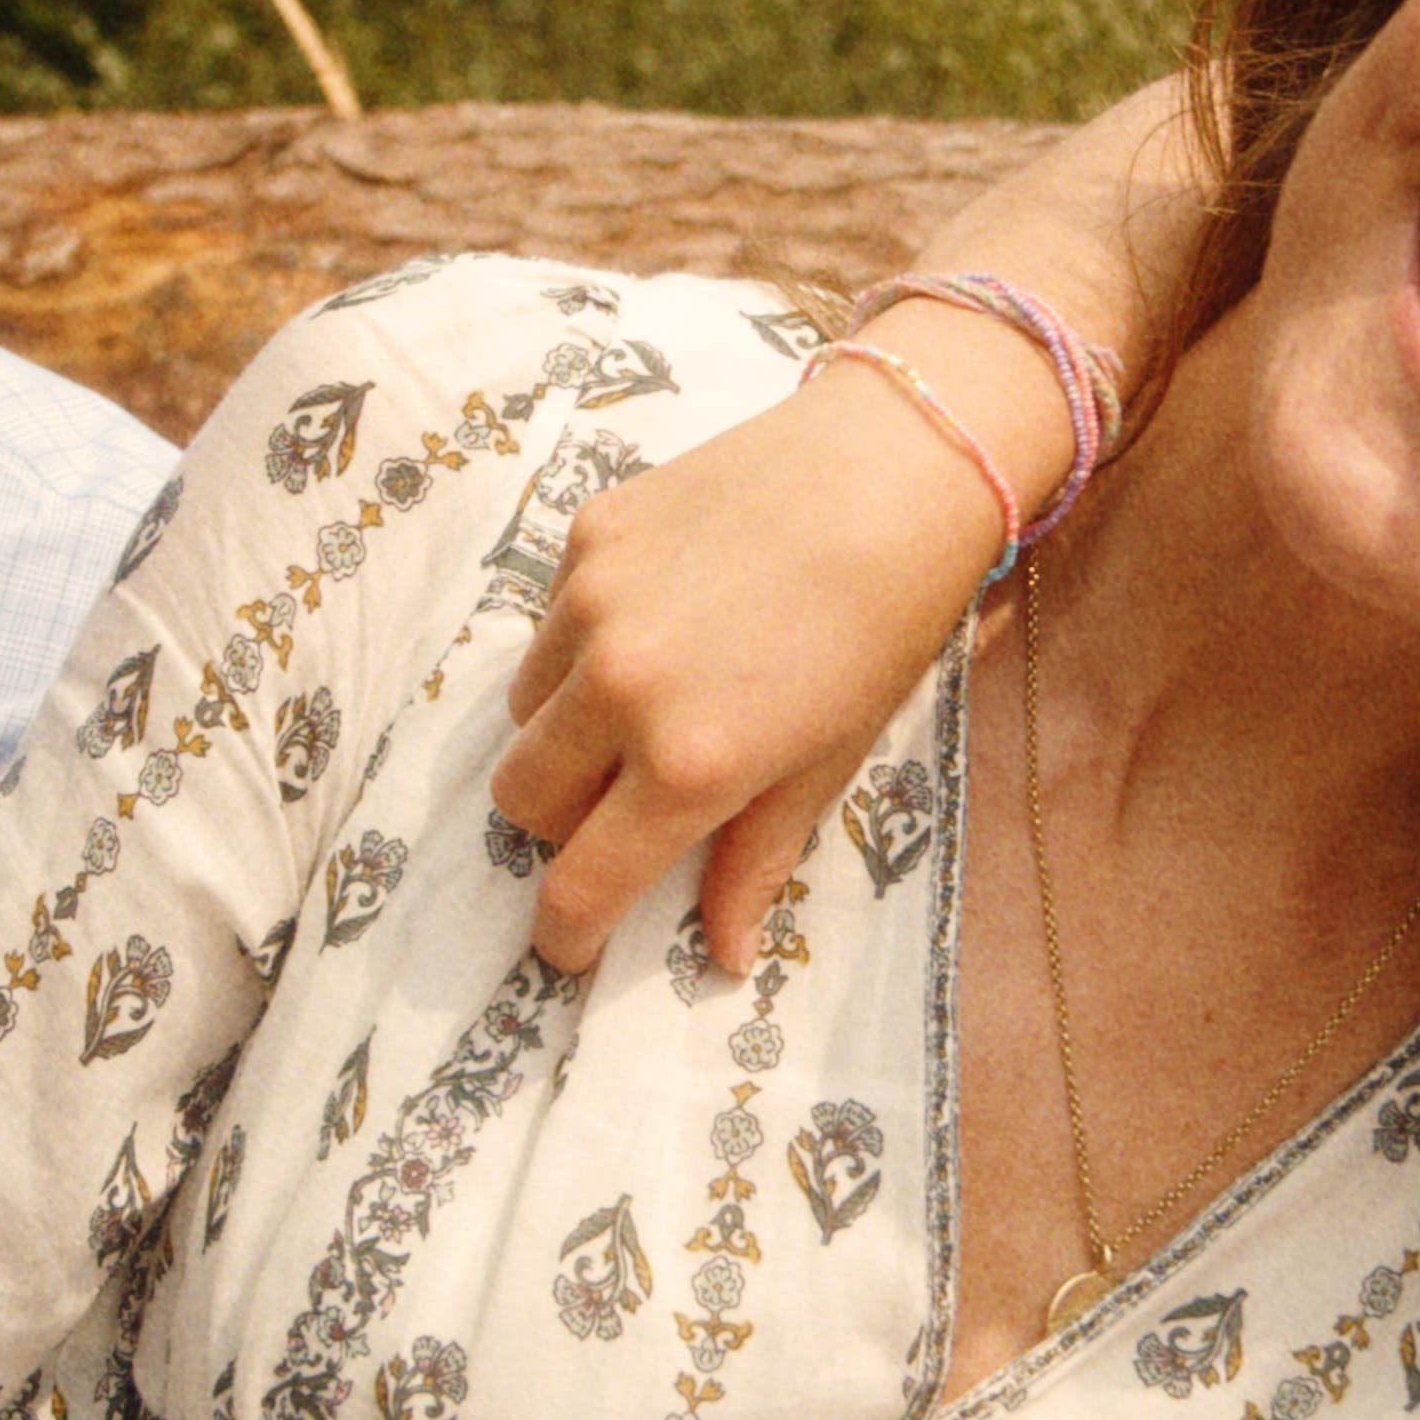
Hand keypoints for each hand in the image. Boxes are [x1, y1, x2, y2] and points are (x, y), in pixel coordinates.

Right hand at [495, 355, 1013, 977]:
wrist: (897, 466)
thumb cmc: (886, 626)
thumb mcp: (832, 758)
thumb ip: (758, 855)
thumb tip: (724, 953)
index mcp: (689, 763)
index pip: (580, 882)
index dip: (566, 932)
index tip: (569, 947)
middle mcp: (621, 687)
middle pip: (522, 798)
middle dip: (561, 821)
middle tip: (622, 807)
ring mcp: (592, 603)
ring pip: (522, 710)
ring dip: (565, 729)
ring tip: (650, 701)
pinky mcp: (589, 533)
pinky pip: (548, 622)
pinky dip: (581, 644)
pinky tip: (664, 618)